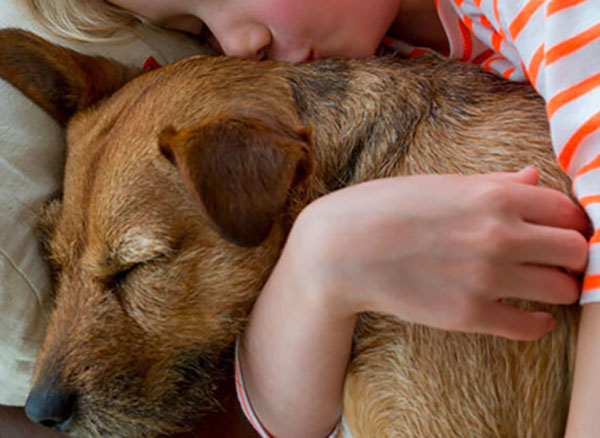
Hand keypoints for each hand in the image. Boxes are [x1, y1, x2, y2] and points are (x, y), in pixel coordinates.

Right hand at [287, 167, 588, 340]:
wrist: (340, 250)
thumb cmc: (383, 208)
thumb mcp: (439, 184)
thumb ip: (493, 183)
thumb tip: (531, 177)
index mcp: (494, 196)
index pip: (567, 211)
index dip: (569, 222)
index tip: (560, 231)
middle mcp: (500, 236)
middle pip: (575, 251)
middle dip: (572, 255)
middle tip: (556, 259)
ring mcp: (487, 278)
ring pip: (562, 290)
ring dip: (559, 288)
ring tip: (541, 286)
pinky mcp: (469, 315)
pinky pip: (531, 327)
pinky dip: (538, 322)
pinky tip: (528, 315)